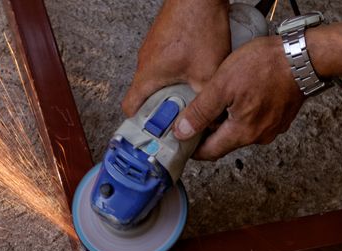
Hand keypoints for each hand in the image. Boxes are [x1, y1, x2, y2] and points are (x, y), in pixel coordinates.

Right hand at [122, 0, 229, 116]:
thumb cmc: (197, 25)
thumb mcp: (207, 73)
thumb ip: (206, 101)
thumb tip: (211, 119)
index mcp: (147, 76)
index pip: (130, 109)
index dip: (140, 124)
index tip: (154, 133)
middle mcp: (145, 63)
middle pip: (145, 96)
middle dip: (162, 109)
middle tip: (179, 116)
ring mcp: (152, 50)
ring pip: (156, 80)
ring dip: (171, 89)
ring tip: (191, 93)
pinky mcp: (163, 40)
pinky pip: (165, 64)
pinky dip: (176, 73)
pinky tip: (196, 70)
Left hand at [173, 35, 305, 160]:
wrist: (303, 55)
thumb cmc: (265, 65)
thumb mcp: (221, 85)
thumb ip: (200, 111)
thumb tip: (181, 132)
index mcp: (242, 133)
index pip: (209, 152)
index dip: (192, 147)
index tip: (181, 138)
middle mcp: (259, 136)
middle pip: (224, 142)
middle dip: (208, 131)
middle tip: (194, 114)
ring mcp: (273, 128)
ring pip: (239, 131)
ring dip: (226, 120)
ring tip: (217, 100)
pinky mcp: (280, 117)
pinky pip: (255, 121)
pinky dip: (243, 113)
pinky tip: (239, 95)